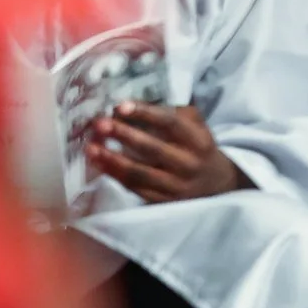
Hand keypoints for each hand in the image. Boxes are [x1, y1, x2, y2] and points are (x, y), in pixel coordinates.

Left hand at [86, 102, 249, 201]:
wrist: (216, 183)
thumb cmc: (195, 146)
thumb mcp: (193, 125)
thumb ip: (167, 113)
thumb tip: (124, 108)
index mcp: (199, 140)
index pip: (171, 124)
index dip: (145, 114)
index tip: (120, 107)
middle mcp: (189, 164)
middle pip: (153, 149)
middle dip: (124, 135)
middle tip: (99, 124)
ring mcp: (176, 185)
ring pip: (140, 173)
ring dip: (112, 159)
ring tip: (91, 147)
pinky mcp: (163, 201)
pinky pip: (135, 188)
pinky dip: (114, 174)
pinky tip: (98, 162)